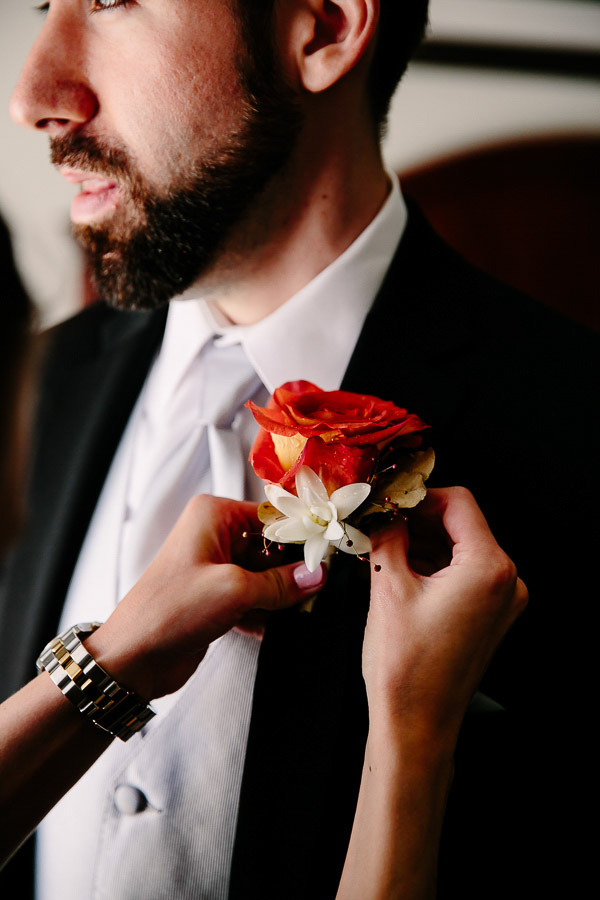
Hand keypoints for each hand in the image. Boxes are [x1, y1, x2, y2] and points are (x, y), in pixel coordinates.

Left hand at [86, 495, 325, 698]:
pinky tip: (285, 626)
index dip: (302, 535)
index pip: (272, 516)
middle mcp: (214, 535)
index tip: (330, 552)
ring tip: (310, 608)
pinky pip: (256, 597)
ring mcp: (215, 568)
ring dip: (284, 594)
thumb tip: (316, 575)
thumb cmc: (166, 611)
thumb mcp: (234, 590)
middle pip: (272, 546)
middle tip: (322, 587)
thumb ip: (280, 583)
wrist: (132, 658)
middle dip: (295, 569)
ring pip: (266, 575)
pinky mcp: (217, 597)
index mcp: (213, 515)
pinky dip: (270, 611)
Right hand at [364, 487, 527, 749]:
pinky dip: (433, 566)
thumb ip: (387, 536)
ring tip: (380, 546)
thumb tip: (382, 510)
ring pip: (460, 550)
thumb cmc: (405, 668)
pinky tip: (397, 568)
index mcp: (489, 568)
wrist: (416, 727)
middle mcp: (506, 582)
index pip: (458, 503)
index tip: (388, 499)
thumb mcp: (387, 588)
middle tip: (378, 522)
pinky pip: (463, 575)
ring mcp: (501, 602)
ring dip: (423, 543)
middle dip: (417, 520)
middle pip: (462, 526)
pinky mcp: (489, 617)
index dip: (419, 496)